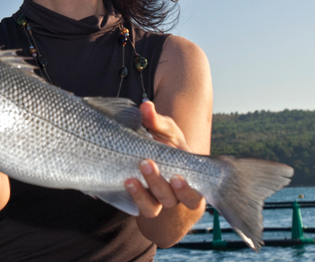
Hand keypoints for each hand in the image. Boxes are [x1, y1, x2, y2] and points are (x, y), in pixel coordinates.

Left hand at [123, 101, 204, 217]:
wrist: (152, 153)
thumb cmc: (167, 143)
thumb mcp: (165, 130)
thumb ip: (157, 120)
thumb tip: (145, 106)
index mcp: (186, 182)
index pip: (192, 195)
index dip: (186, 190)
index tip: (177, 177)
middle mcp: (172, 196)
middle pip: (169, 198)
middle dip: (157, 182)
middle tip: (145, 163)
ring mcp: (154, 200)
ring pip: (151, 207)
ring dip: (140, 194)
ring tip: (130, 179)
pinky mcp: (138, 201)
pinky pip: (134, 206)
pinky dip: (128, 197)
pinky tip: (123, 183)